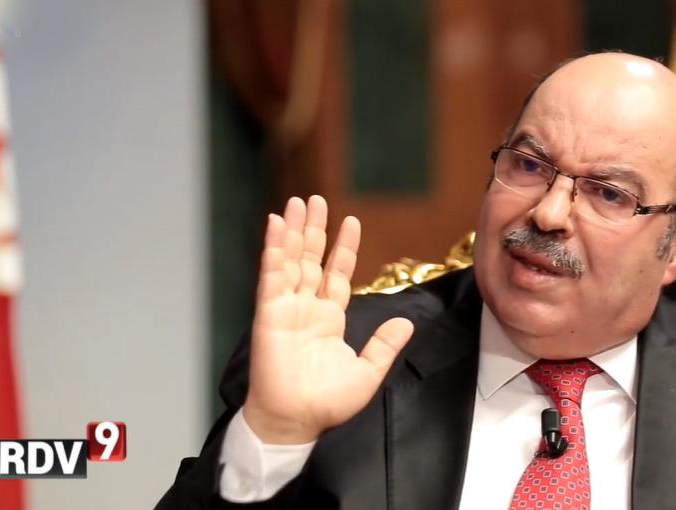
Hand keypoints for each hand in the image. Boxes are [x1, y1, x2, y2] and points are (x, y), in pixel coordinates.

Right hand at [242, 196, 413, 443]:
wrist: (297, 421)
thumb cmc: (327, 403)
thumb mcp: (368, 371)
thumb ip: (385, 344)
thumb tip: (406, 322)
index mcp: (329, 319)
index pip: (337, 274)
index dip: (344, 248)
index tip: (351, 221)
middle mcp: (307, 308)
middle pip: (310, 259)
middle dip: (313, 230)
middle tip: (314, 199)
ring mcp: (286, 308)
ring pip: (290, 261)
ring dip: (292, 232)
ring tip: (296, 203)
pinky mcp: (269, 313)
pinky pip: (272, 277)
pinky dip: (273, 251)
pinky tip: (275, 227)